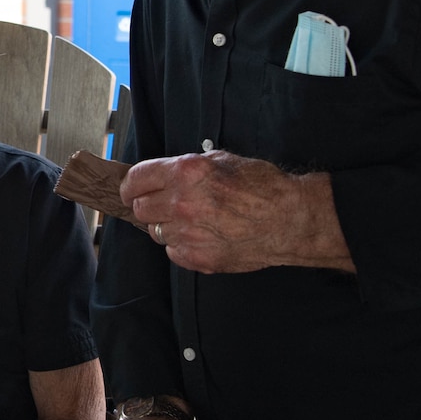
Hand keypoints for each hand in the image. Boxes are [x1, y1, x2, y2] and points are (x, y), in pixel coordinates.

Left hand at [123, 150, 352, 274]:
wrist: (290, 220)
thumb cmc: (263, 187)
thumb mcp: (223, 160)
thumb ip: (189, 167)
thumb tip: (166, 174)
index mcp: (186, 173)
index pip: (136, 180)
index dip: (130, 186)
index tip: (131, 191)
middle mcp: (181, 203)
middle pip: (141, 209)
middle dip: (150, 206)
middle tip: (166, 205)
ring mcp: (188, 234)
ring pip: (157, 232)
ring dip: (169, 227)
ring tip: (196, 221)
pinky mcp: (198, 258)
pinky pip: (173, 252)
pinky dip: (183, 246)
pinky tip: (204, 236)